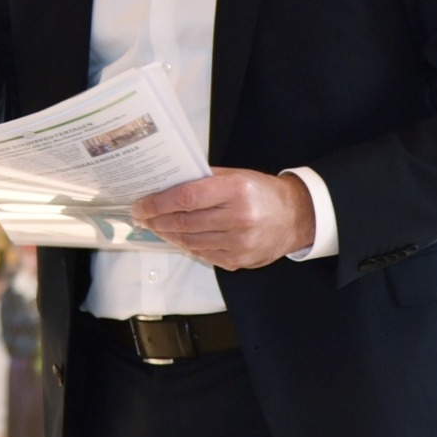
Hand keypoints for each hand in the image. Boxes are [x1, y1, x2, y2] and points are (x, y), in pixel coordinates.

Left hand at [131, 168, 315, 270]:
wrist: (296, 216)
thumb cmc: (260, 192)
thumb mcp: (234, 175)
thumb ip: (202, 179)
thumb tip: (164, 184)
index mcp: (235, 190)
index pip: (186, 197)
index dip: (158, 203)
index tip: (140, 204)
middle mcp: (238, 218)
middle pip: (184, 222)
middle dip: (156, 220)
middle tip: (141, 216)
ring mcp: (239, 243)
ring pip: (189, 241)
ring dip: (167, 234)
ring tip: (155, 226)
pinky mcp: (239, 260)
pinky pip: (203, 254)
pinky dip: (186, 245)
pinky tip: (177, 237)